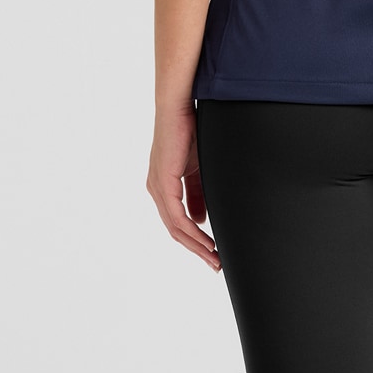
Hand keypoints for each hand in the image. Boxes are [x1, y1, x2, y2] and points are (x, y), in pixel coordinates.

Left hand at [146, 101, 218, 269]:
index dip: (195, 241)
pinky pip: (177, 217)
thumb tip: (201, 219)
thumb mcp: (198, 169)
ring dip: (196, 245)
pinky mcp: (163, 183)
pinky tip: (206, 240)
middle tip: (215, 264)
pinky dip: (192, 232)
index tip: (212, 254)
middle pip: (175, 231)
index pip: (177, 222)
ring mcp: (157, 187)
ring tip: (214, 258)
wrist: (179, 108)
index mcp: (164, 186)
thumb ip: (197, 194)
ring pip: (175, 228)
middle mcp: (156, 190)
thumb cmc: (189, 131)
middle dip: (197, 249)